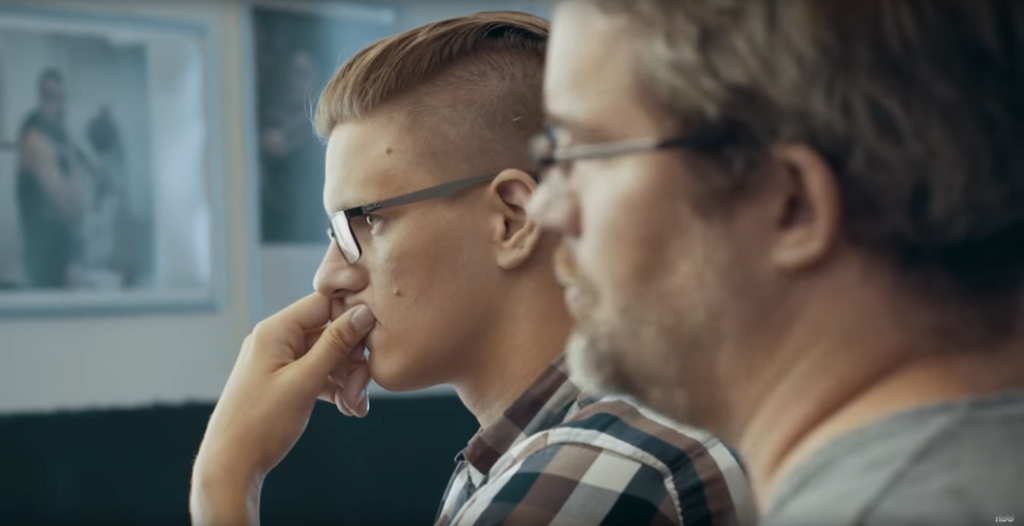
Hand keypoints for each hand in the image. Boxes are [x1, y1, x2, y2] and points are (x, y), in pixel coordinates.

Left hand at [190, 293, 375, 525]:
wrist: (230, 466)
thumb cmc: (261, 423)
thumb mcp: (304, 382)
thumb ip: (335, 344)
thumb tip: (364, 312)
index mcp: (275, 330)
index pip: (324, 303)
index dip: (353, 317)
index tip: (374, 339)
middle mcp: (277, 340)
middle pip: (330, 333)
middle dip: (352, 361)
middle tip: (362, 391)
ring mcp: (280, 361)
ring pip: (328, 356)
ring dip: (347, 379)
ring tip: (355, 407)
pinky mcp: (285, 381)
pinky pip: (319, 374)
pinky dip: (336, 389)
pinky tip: (349, 409)